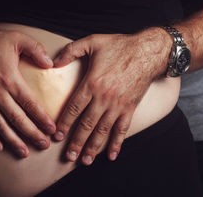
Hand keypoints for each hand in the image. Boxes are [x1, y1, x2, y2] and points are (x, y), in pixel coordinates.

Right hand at [0, 25, 56, 157]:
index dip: (42, 118)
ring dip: (13, 140)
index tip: (52, 130)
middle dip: (32, 134)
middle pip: (17, 119)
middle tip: (44, 145)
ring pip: (0, 125)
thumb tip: (51, 63)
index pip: (30, 103)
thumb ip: (36, 50)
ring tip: (24, 153)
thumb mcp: (18, 39)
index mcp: (10, 79)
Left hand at [52, 29, 169, 164]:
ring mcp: (118, 105)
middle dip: (76, 142)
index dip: (64, 123)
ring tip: (85, 160)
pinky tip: (112, 155)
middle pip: (86, 124)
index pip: (74, 108)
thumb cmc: (119, 45)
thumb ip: (71, 51)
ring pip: (103, 130)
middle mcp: (103, 98)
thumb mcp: (92, 41)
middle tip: (69, 156)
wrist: (148, 51)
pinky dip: (117, 143)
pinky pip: (122, 129)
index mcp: (91, 83)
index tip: (57, 136)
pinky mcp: (130, 108)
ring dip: (93, 147)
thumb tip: (53, 62)